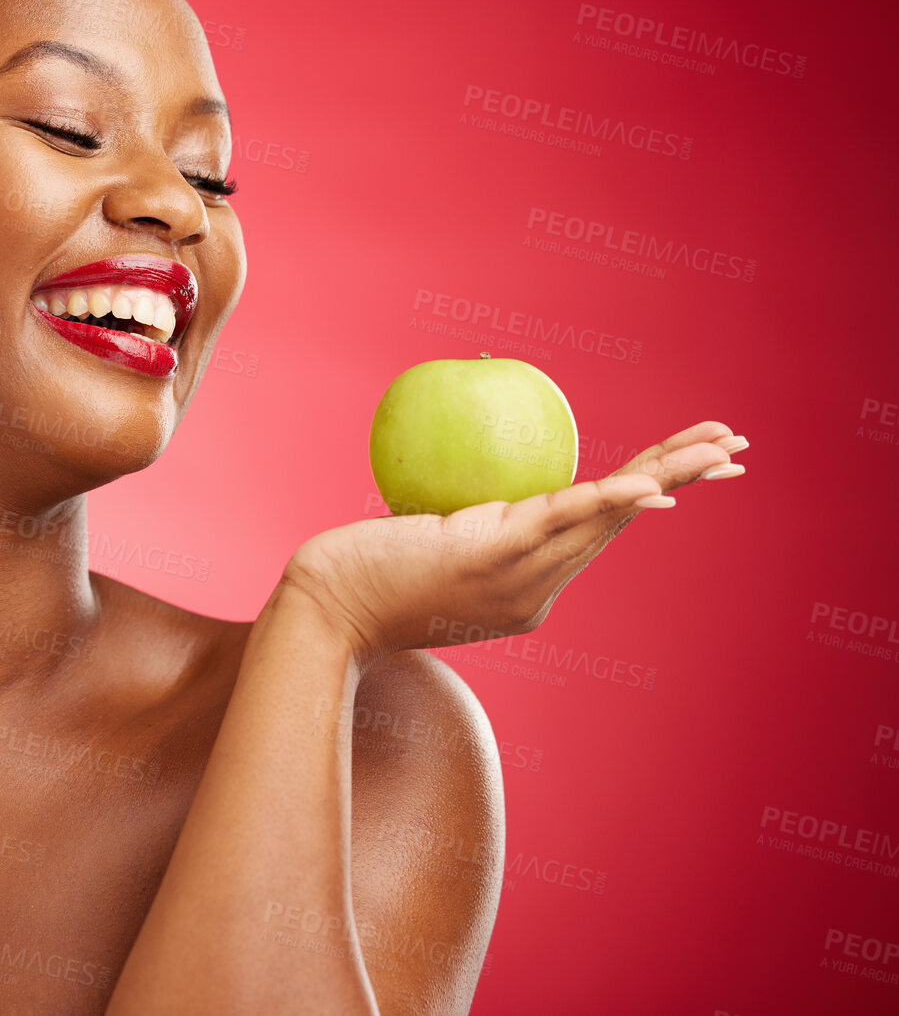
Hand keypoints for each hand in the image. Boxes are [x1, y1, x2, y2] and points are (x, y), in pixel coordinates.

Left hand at [283, 421, 747, 667]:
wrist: (323, 611)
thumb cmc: (358, 573)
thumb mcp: (422, 540)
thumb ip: (457, 516)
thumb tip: (467, 467)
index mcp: (528, 589)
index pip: (598, 531)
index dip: (647, 499)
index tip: (683, 475)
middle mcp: (537, 590)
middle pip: (623, 522)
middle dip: (684, 483)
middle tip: (736, 450)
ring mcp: (518, 577)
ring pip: (608, 517)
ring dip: (670, 477)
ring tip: (719, 448)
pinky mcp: (491, 556)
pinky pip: (560, 520)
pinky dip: (608, 498)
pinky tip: (651, 482)